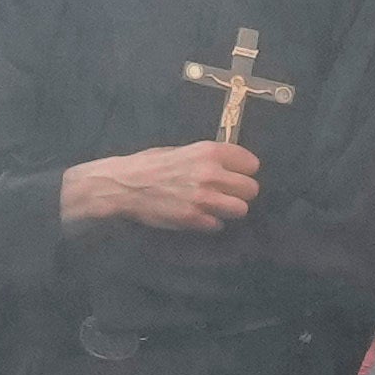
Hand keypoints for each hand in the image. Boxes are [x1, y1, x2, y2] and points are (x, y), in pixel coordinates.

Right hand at [63, 135, 262, 233]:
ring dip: (230, 209)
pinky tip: (199, 216)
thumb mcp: (180, 150)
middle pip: (251, 189)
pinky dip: (211, 222)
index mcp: (209, 151)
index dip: (244, 170)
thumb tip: (228, 165)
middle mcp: (211, 174)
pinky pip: (218, 224)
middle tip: (228, 193)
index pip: (251, 163)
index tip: (237, 174)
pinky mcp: (193, 219)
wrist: (124, 185)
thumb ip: (207, 158)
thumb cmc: (149, 164)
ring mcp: (203, 199)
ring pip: (241, 209)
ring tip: (216, 207)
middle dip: (241, 192)